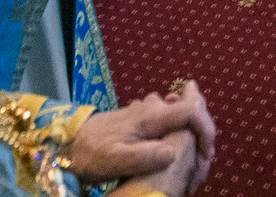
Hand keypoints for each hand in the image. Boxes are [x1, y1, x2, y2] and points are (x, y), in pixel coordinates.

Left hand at [67, 85, 215, 185]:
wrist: (70, 143)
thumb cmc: (93, 153)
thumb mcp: (117, 160)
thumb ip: (146, 156)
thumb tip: (172, 153)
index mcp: (151, 117)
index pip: (192, 110)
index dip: (206, 129)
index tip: (205, 155)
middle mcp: (153, 108)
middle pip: (192, 111)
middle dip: (202, 137)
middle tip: (199, 168)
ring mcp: (148, 110)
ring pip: (183, 116)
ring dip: (192, 138)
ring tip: (190, 166)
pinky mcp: (143, 118)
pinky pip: (171, 122)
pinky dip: (180, 137)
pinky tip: (174, 157)